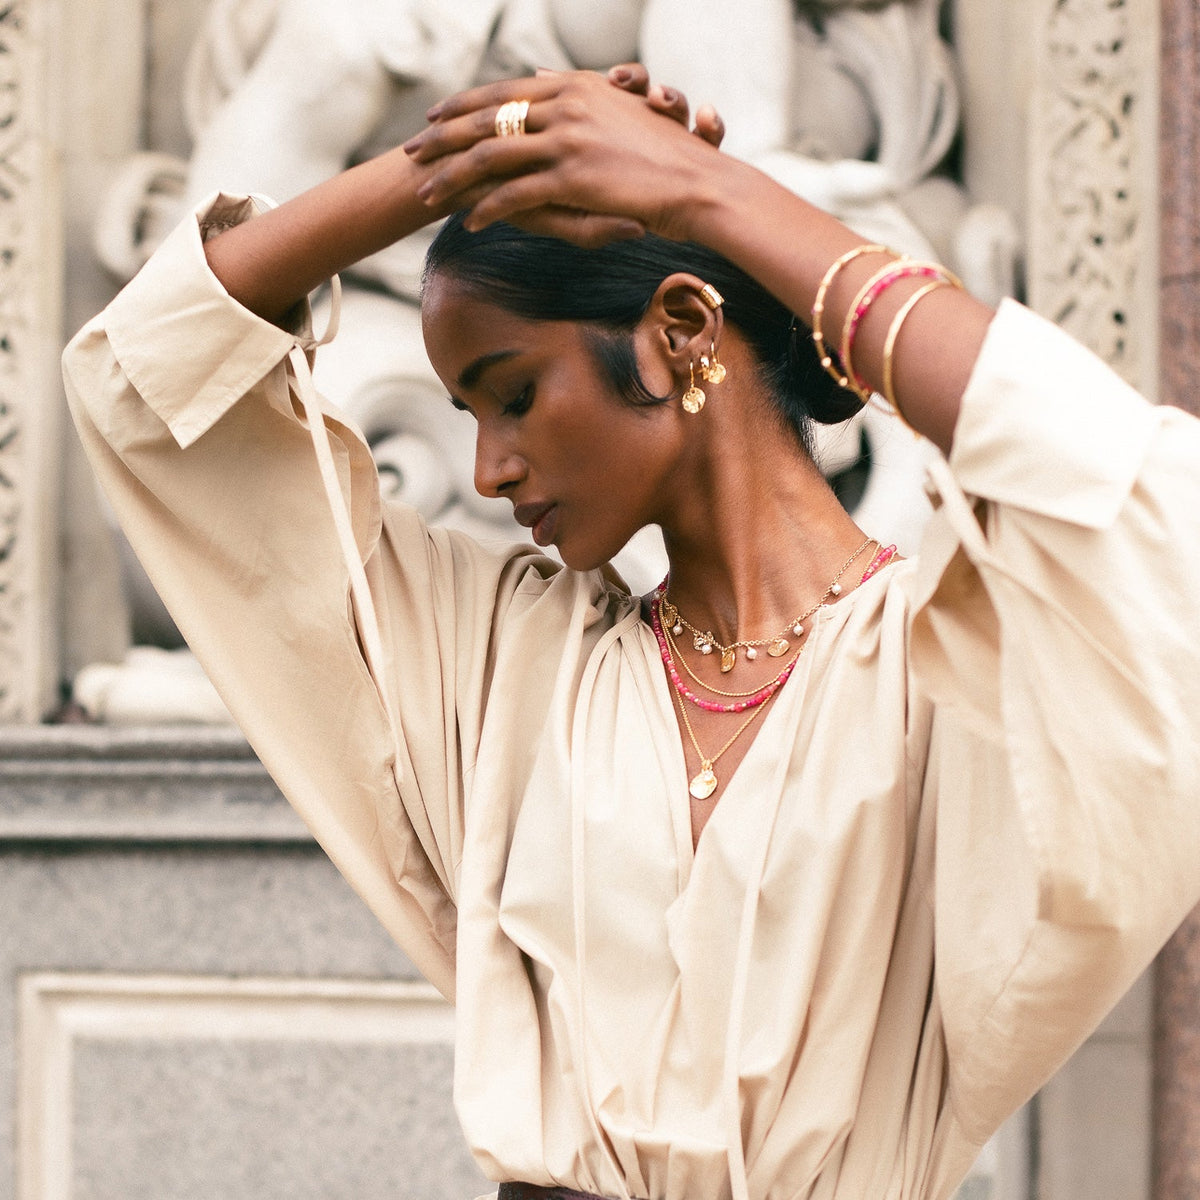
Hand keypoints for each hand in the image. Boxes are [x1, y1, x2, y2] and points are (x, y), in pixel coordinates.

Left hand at [402, 67, 726, 246]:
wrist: (699, 184)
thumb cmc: (667, 160)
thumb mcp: (620, 118)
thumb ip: (578, 102)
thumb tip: (543, 82)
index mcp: (575, 87)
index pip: (505, 91)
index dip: (465, 105)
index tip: (436, 116)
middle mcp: (565, 105)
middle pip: (487, 117)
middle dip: (443, 135)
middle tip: (412, 150)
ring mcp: (567, 139)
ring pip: (492, 154)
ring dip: (454, 175)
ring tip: (427, 193)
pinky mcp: (571, 176)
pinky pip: (516, 192)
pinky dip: (488, 208)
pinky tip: (470, 222)